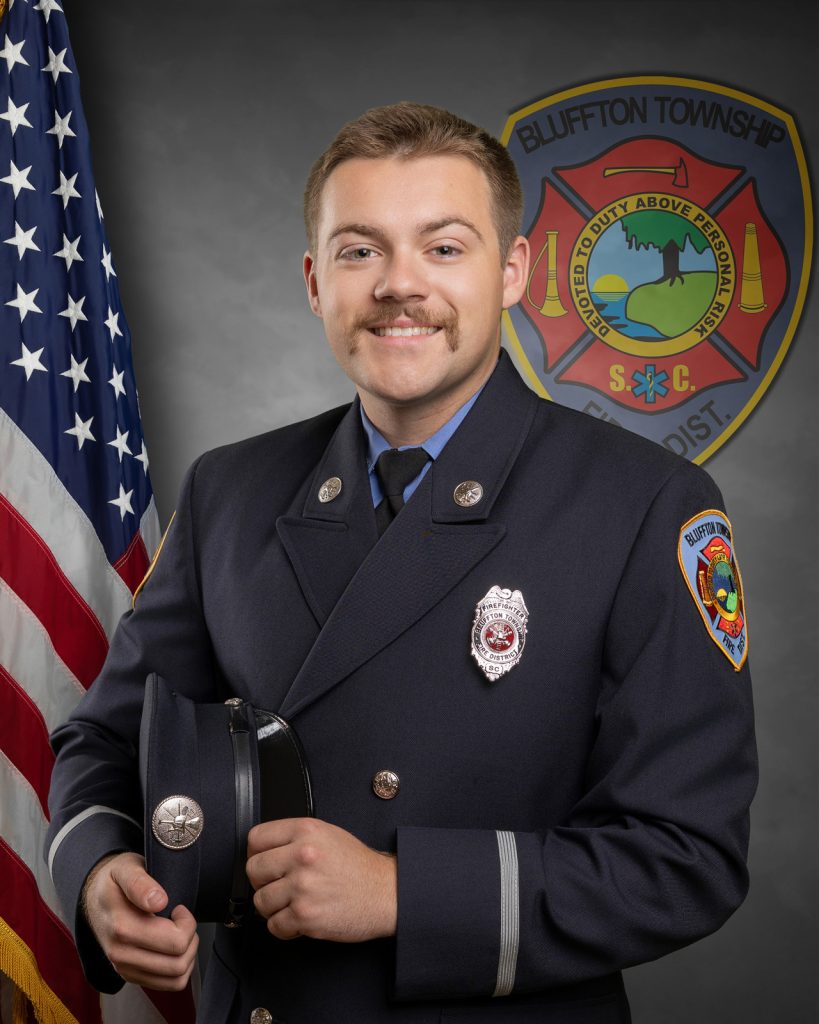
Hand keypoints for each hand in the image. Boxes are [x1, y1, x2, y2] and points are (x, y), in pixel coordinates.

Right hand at [82, 851, 197, 989]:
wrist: (94, 898)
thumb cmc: (115, 881)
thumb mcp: (126, 869)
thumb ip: (140, 884)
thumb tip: (158, 901)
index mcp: (122, 927)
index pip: (174, 942)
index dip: (187, 922)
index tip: (178, 907)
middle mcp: (120, 954)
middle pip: (177, 963)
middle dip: (190, 938)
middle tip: (182, 919)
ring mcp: (124, 968)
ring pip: (176, 978)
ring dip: (187, 954)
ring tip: (179, 932)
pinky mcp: (130, 976)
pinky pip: (167, 985)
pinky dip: (180, 968)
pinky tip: (173, 946)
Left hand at [246, 818, 396, 942]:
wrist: (385, 892)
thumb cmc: (358, 866)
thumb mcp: (328, 834)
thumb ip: (295, 838)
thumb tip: (262, 850)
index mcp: (306, 831)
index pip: (256, 838)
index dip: (257, 852)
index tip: (265, 861)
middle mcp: (302, 855)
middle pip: (253, 870)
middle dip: (263, 881)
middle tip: (280, 885)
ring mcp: (302, 886)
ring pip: (260, 901)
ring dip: (274, 907)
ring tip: (294, 903)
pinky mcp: (305, 915)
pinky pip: (274, 926)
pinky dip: (285, 927)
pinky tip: (301, 918)